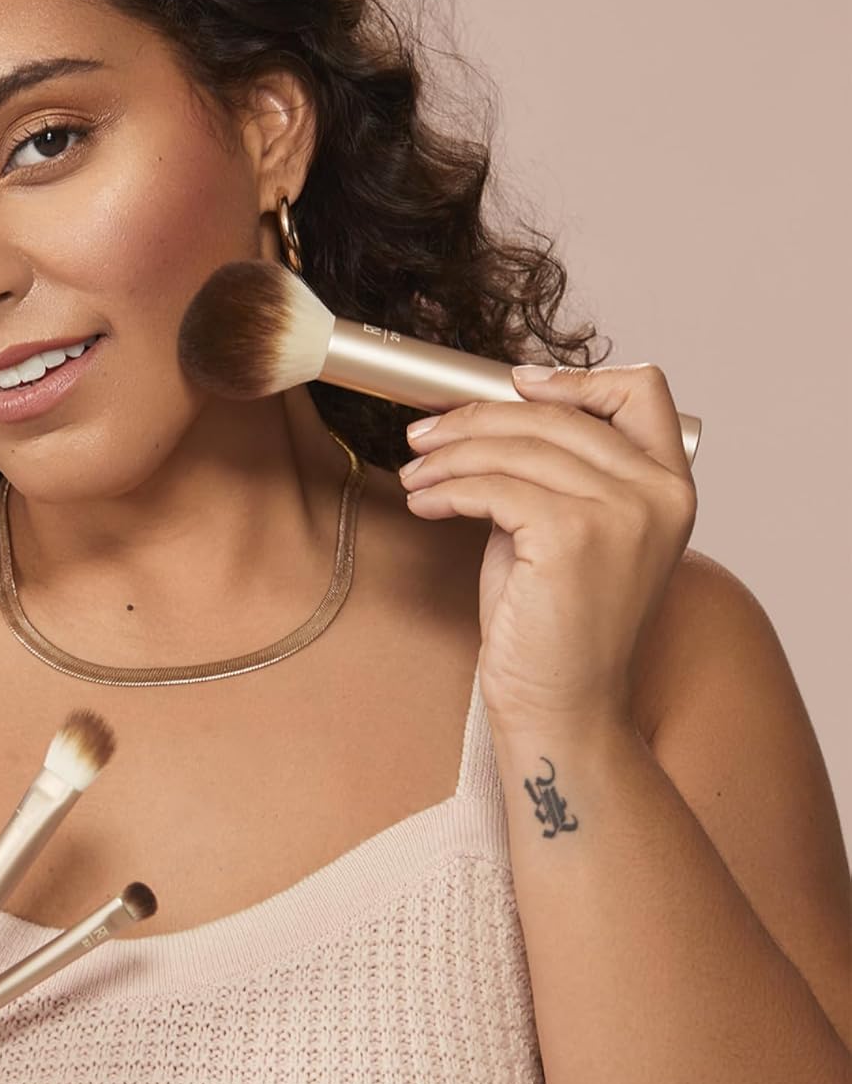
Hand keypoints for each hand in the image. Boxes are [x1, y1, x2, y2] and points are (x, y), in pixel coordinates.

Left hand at [397, 363, 697, 736]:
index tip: (511, 386)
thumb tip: (487, 417)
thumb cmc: (554, 624)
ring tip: (414, 476)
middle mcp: (658, 494)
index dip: (572, 378)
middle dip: (474, 419)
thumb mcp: (566, 530)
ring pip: (517, 447)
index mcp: (669, 487)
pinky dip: (447, 490)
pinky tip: (424, 504)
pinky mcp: (574, 536)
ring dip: (449, 456)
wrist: (561, 704)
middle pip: (555, 416)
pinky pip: (493, 487)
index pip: (640, 391)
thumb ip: (552, 473)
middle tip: (422, 436)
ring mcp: (622, 513)